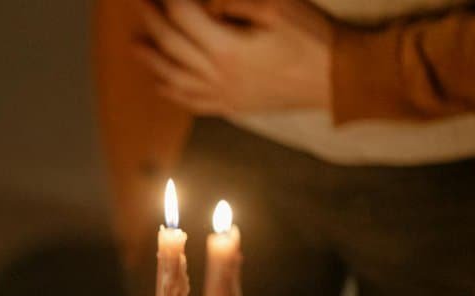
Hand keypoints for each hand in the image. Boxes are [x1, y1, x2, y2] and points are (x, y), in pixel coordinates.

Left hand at [133, 0, 332, 114]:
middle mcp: (217, 75)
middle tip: (139, 7)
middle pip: (173, 46)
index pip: (184, 17)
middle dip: (153, 23)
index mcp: (226, 49)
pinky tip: (161, 85)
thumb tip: (208, 5)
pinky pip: (193, 102)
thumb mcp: (276, 7)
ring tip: (136, 46)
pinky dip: (173, 92)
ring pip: (175, 78)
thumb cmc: (312, 38)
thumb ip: (235, 3)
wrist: (338, 78)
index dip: (168, 0)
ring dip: (153, 61)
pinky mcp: (232, 106)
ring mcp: (223, 95)